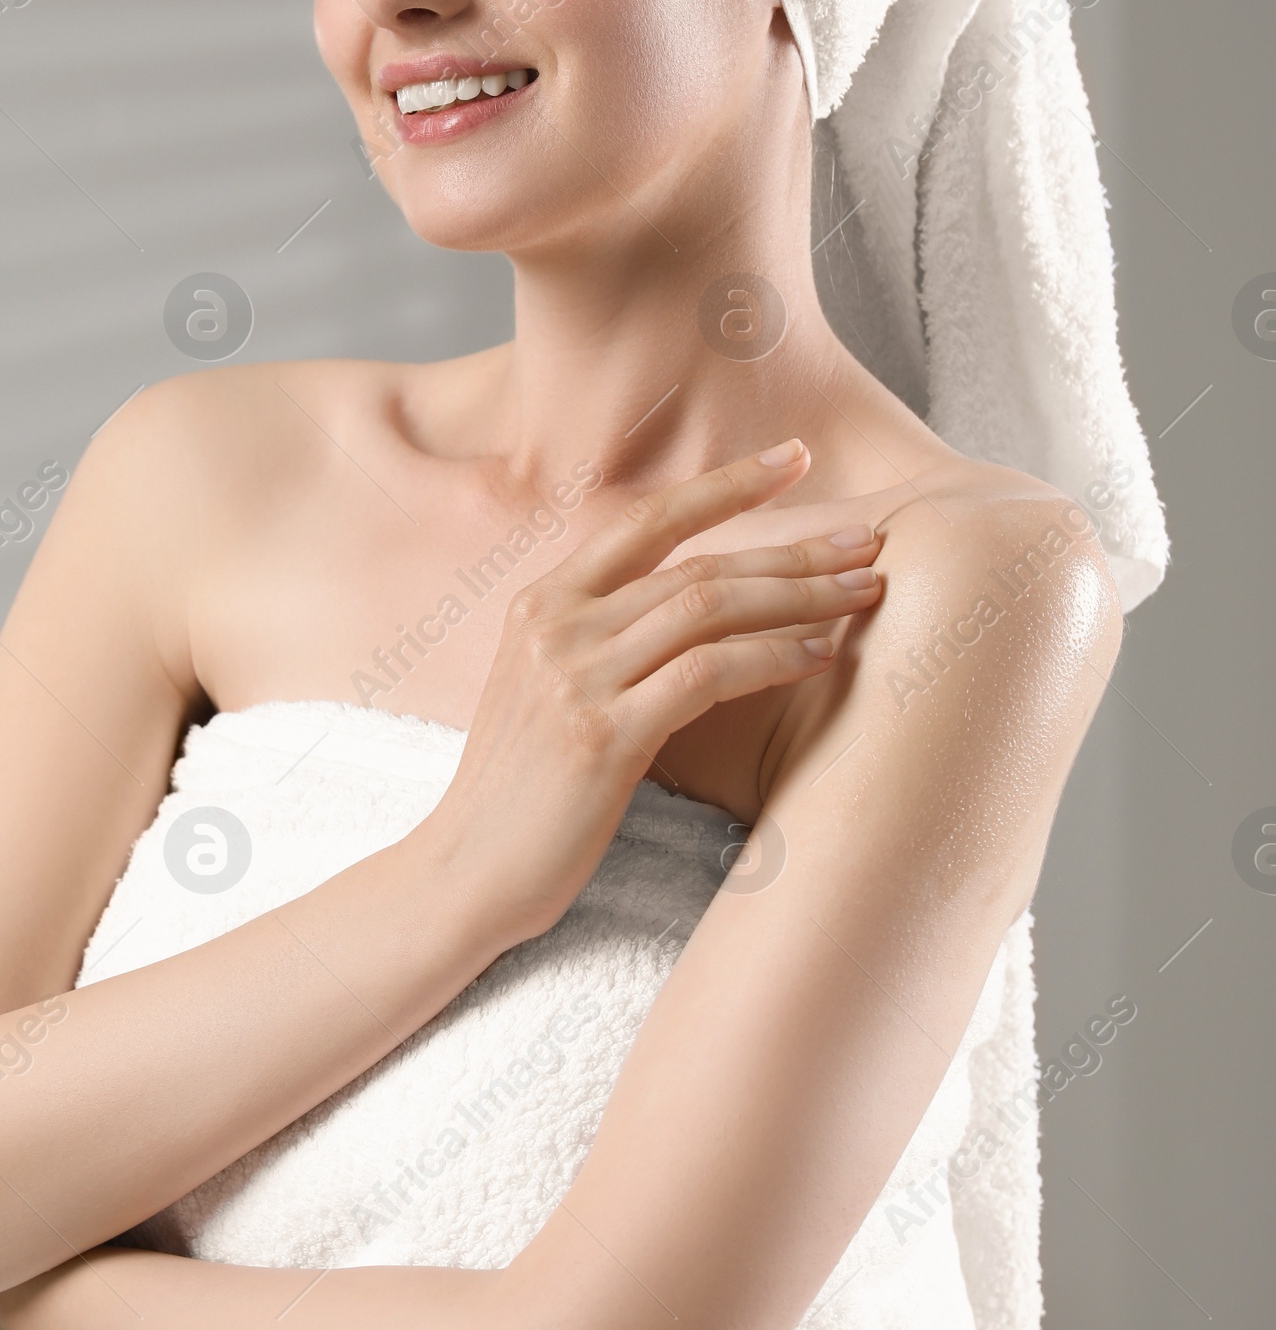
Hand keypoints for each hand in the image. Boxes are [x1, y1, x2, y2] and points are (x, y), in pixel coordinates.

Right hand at [419, 441, 883, 944]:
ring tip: (862, 592)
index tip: (794, 459)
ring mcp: (576, 677)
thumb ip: (602, 640)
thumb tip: (694, 609)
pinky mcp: (602, 735)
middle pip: (697, 566)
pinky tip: (816, 655)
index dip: (725, 485)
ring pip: (709, 609)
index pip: (648, 522)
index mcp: (542, 604)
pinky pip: (706, 675)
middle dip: (792, 551)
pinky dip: (769, 658)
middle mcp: (556, 626)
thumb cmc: (521, 792)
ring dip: (799, 598)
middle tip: (864, 541)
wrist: (465, 870)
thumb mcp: (546, 690)